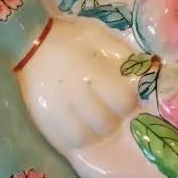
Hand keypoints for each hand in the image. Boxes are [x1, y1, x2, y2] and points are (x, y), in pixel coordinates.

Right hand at [19, 16, 141, 152]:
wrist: (29, 42)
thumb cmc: (70, 38)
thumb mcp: (100, 36)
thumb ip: (123, 55)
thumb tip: (148, 71)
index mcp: (92, 69)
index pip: (123, 100)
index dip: (128, 103)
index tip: (124, 98)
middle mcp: (75, 91)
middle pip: (106, 122)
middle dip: (113, 119)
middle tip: (109, 110)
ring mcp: (58, 108)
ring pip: (88, 136)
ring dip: (96, 132)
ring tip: (95, 120)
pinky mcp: (44, 118)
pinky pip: (67, 141)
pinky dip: (78, 139)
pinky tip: (80, 128)